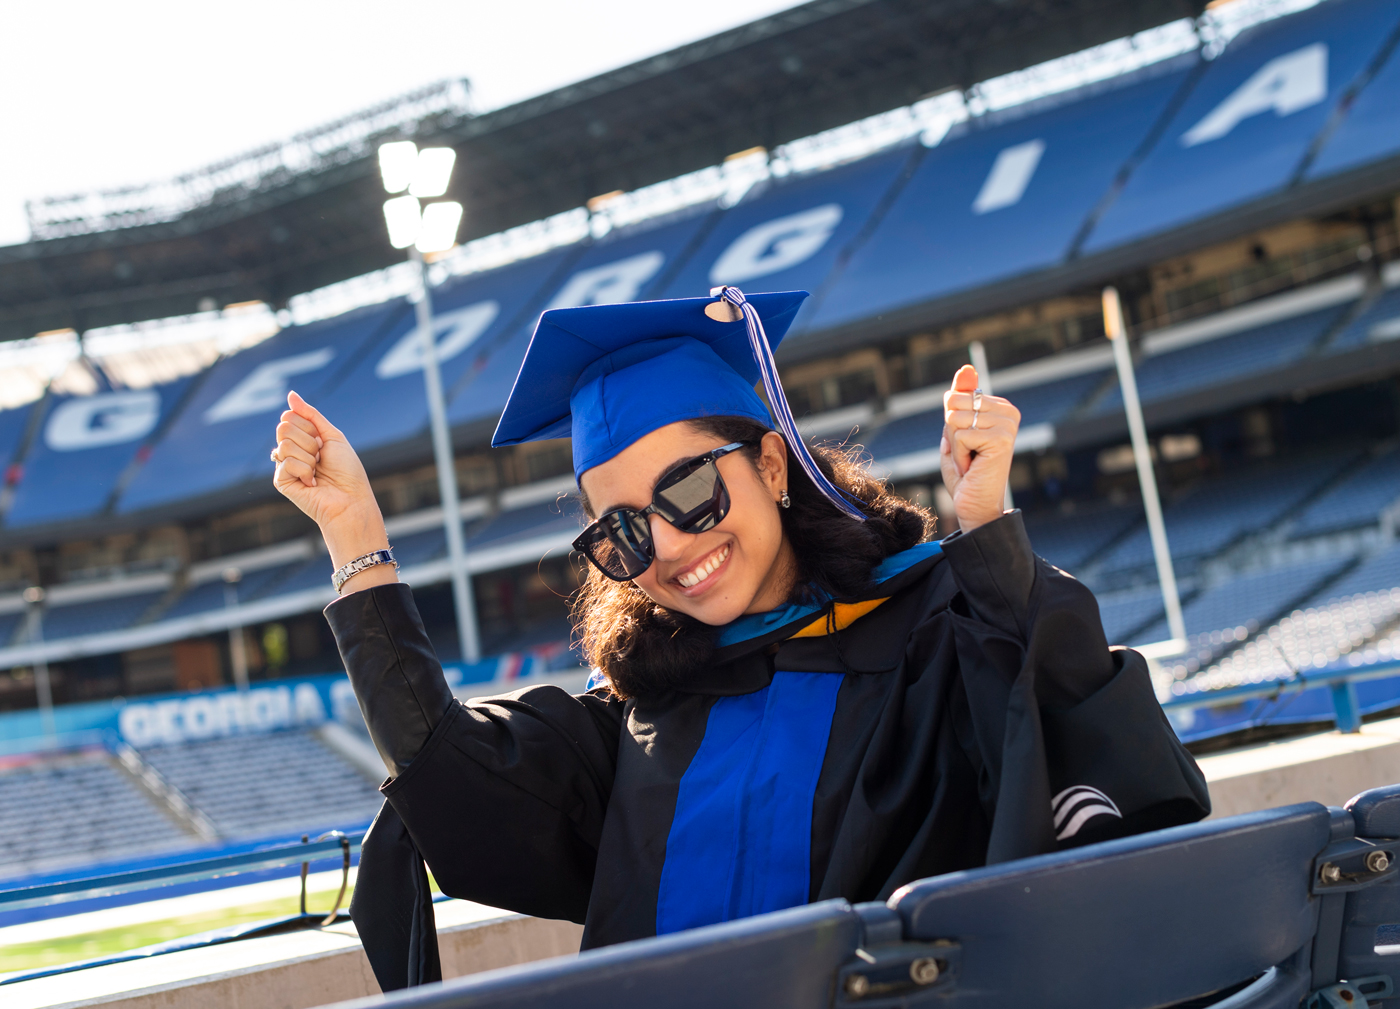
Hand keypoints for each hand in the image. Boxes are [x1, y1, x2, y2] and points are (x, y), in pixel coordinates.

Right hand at [272, 392, 396, 589]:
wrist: (350, 499)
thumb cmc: (347, 471)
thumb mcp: (332, 436)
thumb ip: (310, 414)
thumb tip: (290, 395)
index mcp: (303, 439)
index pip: (291, 417)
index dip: (311, 427)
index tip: (324, 443)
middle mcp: (291, 451)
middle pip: (284, 427)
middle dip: (309, 441)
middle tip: (321, 458)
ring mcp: (284, 466)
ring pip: (284, 444)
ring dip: (309, 457)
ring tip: (318, 472)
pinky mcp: (281, 481)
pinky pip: (285, 462)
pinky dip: (304, 470)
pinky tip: (311, 483)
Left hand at [940, 365, 1019, 532]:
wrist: (975, 506)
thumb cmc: (965, 472)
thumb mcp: (956, 429)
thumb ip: (961, 397)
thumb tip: (966, 368)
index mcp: (1000, 407)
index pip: (957, 396)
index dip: (951, 424)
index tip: (968, 444)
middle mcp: (1009, 412)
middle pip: (954, 404)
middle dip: (951, 433)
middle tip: (967, 454)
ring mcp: (1007, 425)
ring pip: (955, 419)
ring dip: (955, 446)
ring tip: (970, 461)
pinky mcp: (1001, 439)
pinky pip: (960, 436)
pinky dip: (959, 456)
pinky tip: (972, 467)